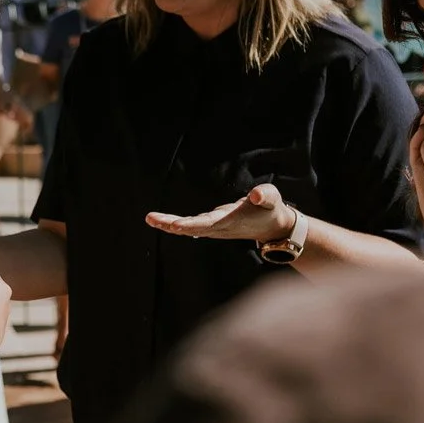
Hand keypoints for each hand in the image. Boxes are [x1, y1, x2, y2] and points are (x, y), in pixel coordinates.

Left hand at [146, 183, 296, 241]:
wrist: (273, 227)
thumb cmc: (271, 209)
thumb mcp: (272, 199)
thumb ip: (265, 195)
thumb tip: (256, 194)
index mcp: (230, 221)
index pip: (207, 224)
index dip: (190, 224)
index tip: (175, 225)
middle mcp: (219, 227)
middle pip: (191, 228)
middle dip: (171, 224)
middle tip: (151, 219)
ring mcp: (215, 228)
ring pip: (189, 228)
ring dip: (169, 224)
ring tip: (151, 218)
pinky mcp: (214, 226)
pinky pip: (192, 226)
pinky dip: (178, 224)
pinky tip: (163, 222)